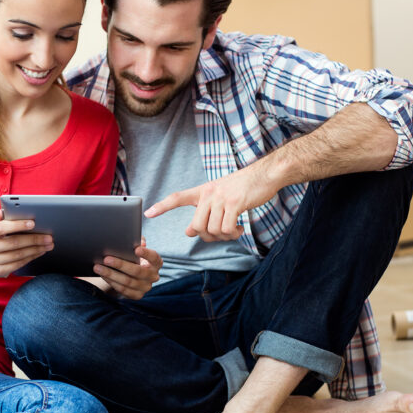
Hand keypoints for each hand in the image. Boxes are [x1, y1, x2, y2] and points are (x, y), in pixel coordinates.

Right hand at [0, 209, 53, 277]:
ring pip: (17, 255)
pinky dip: (31, 257)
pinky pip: (18, 264)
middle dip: (33, 239)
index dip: (17, 225)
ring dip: (35, 249)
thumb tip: (0, 212)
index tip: (33, 223)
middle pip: (12, 243)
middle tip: (48, 237)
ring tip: (48, 244)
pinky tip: (39, 252)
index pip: (0, 228)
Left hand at [94, 239, 161, 299]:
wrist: (132, 275)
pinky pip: (123, 289)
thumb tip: (136, 239)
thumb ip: (137, 242)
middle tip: (106, 259)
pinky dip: (111, 282)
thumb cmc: (134, 258)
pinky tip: (103, 275)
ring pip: (127, 282)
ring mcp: (146, 287)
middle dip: (120, 265)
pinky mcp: (137, 295)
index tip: (136, 249)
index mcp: (156, 263)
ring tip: (98, 267)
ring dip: (111, 274)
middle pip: (137, 271)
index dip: (146, 253)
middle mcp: (153, 276)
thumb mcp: (137, 250)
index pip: (154, 257)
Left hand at [145, 162, 277, 241]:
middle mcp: (209, 193)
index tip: (148, 213)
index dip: (163, 206)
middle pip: (197, 227)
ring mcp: (221, 198)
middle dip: (208, 236)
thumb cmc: (242, 189)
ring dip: (224, 236)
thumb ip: (203, 213)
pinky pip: (227, 229)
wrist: (264, 176)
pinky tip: (241, 227)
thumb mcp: (219, 198)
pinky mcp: (235, 203)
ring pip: (213, 230)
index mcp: (202, 191)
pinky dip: (234, 234)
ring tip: (234, 229)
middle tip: (221, 234)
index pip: (177, 197)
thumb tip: (189, 232)